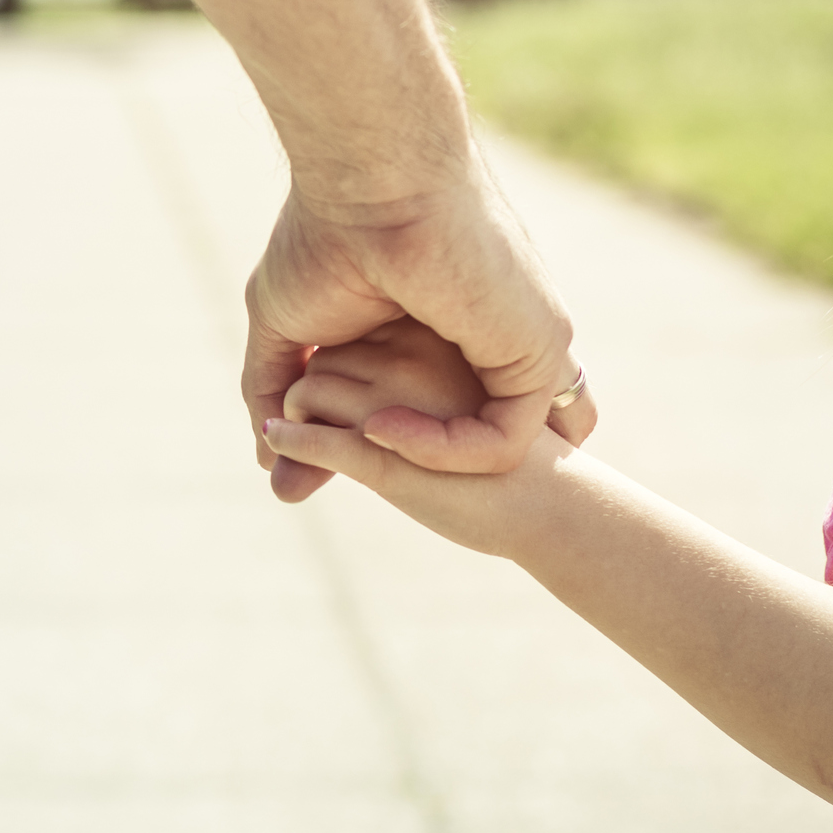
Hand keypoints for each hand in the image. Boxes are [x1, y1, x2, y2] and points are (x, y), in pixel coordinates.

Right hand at [244, 170, 595, 501]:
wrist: (368, 180)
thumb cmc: (321, 236)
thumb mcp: (285, 329)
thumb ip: (275, 393)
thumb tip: (269, 463)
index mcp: (444, 333)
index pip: (443, 416)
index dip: (397, 445)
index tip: (325, 451)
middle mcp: (491, 342)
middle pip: (480, 441)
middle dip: (428, 469)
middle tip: (359, 460)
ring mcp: (520, 348)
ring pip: (493, 450)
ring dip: (422, 463)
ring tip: (365, 437)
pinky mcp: (537, 353)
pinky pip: (502, 443)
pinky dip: (440, 453)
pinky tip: (383, 428)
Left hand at [264, 316, 569, 554]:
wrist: (553, 503)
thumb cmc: (514, 450)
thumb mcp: (469, 391)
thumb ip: (418, 377)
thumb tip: (364, 376)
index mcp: (435, 333)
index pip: (359, 329)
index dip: (344, 361)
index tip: (347, 391)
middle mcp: (412, 356)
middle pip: (329, 354)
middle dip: (318, 387)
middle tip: (320, 419)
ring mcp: (396, 402)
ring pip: (311, 389)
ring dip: (300, 416)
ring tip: (304, 440)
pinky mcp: (383, 453)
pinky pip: (320, 440)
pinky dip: (294, 444)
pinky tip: (280, 447)